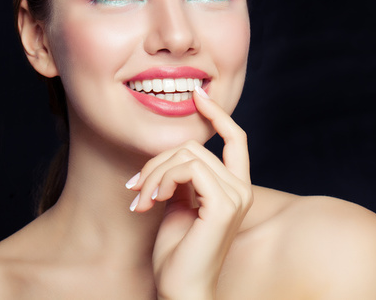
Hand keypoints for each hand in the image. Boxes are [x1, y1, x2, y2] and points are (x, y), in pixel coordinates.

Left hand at [126, 86, 252, 299]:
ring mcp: (236, 196)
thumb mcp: (177, 205)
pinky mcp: (224, 205)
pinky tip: (150, 200)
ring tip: (139, 199)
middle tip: (135, 188)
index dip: (218, 115)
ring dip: (154, 173)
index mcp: (233, 187)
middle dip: (157, 162)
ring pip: (187, 154)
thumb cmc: (177, 253)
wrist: (181, 289)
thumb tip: (167, 155)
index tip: (197, 95)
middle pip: (195, 146)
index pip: (236, 139)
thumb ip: (180, 178)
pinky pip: (188, 169)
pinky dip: (162, 180)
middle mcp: (241, 189)